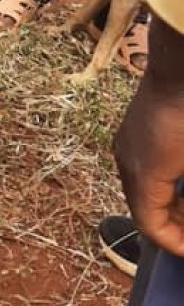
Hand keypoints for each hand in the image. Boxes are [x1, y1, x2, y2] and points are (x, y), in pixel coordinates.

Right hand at [114, 16, 183, 256]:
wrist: (182, 62)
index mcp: (145, 174)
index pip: (152, 226)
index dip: (174, 243)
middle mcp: (127, 162)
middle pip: (144, 210)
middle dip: (172, 227)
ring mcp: (127, 143)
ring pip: (142, 190)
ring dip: (167, 206)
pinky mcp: (133, 129)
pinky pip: (143, 170)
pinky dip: (162, 185)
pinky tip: (182, 183)